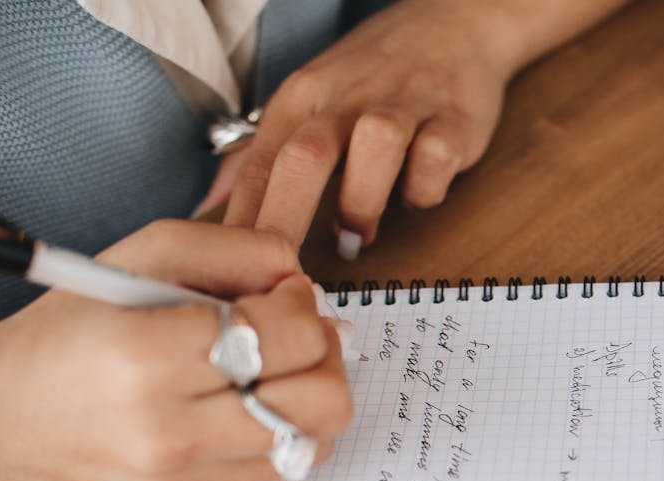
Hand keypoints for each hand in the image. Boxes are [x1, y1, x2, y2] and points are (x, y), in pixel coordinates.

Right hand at [0, 220, 352, 480]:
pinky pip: (280, 477)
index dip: (301, 305)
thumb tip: (305, 283)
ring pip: (314, 444)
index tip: (281, 296)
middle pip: (323, 403)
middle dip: (323, 357)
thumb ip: (237, 249)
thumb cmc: (78, 327)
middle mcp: (168, 436)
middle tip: (293, 338)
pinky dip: (274, 439)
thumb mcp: (143, 254)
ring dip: (305, 400)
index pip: (289, 336)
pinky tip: (234, 415)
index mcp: (148, 359)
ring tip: (266, 375)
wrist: (7, 419)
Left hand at [210, 0, 520, 256]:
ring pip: (375, 148)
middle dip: (287, 219)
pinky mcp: (453, 120)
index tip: (236, 271)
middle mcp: (348, 96)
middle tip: (284, 273)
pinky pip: (434, 162)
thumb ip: (261, 153)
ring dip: (361, 203)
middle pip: (306, 156)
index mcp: (304, 95)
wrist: (453, 23)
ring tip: (355, 237)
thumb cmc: (374, 74)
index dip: (244, 222)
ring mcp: (403, 104)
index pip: (260, 163)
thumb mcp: (307, 100)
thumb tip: (210, 205)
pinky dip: (424, 191)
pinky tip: (415, 196)